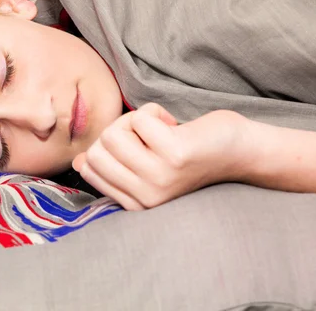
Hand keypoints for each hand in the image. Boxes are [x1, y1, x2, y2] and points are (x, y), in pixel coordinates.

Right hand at [72, 103, 251, 210]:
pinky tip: (174, 125)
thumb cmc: (187, 153)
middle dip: (118, 131)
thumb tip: (78, 161)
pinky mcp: (174, 156)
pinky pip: (139, 118)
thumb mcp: (145, 165)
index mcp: (135, 203)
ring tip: (161, 130)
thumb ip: (113, 166)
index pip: (89, 167)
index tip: (136, 146)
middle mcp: (145, 197)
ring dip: (136, 120)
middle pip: (97, 149)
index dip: (107, 145)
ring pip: (113, 133)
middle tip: (147, 135)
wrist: (237, 151)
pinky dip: (155, 111)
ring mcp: (159, 178)